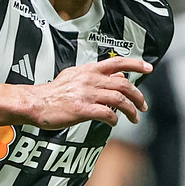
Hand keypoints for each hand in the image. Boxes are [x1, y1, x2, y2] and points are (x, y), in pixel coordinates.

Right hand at [22, 56, 149, 128]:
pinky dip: (115, 119)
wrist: (35, 103)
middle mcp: (90, 79)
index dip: (135, 64)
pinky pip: (106, 113)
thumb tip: (117, 76)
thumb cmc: (53, 92)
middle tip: (143, 106)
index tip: (149, 68)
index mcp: (89, 70)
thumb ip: (95, 76)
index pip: (117, 62)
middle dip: (138, 96)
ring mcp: (86, 94)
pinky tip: (115, 122)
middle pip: (123, 85)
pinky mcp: (81, 109)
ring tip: (134, 118)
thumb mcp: (74, 76)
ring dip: (131, 110)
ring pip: (118, 99)